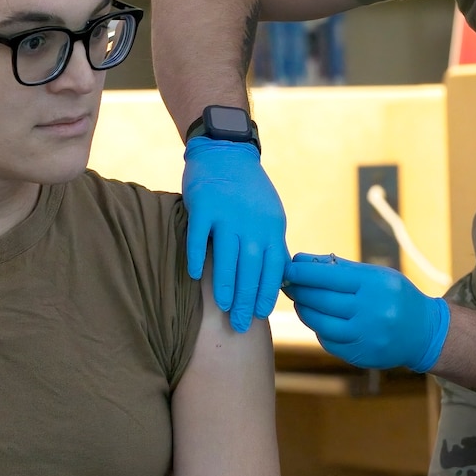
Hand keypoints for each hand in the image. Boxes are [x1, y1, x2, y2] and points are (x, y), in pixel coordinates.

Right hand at [182, 138, 289, 332]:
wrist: (226, 151)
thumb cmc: (249, 191)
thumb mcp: (270, 215)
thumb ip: (272, 244)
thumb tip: (279, 282)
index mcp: (272, 225)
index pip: (274, 266)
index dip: (267, 292)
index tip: (261, 314)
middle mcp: (253, 220)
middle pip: (252, 266)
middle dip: (247, 298)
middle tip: (240, 323)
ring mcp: (228, 212)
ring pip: (228, 255)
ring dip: (226, 284)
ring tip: (224, 307)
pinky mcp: (204, 204)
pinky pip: (200, 235)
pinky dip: (199, 256)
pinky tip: (196, 276)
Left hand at [282, 253, 449, 371]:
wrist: (424, 332)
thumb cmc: (395, 296)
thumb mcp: (377, 275)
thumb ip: (341, 268)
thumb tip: (302, 260)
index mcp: (375, 285)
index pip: (329, 276)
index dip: (304, 272)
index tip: (287, 267)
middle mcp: (372, 310)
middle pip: (322, 300)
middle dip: (300, 290)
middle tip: (286, 284)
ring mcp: (366, 335)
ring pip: (321, 323)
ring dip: (304, 310)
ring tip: (299, 301)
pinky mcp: (362, 355)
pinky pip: (329, 341)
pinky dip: (318, 329)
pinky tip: (317, 320)